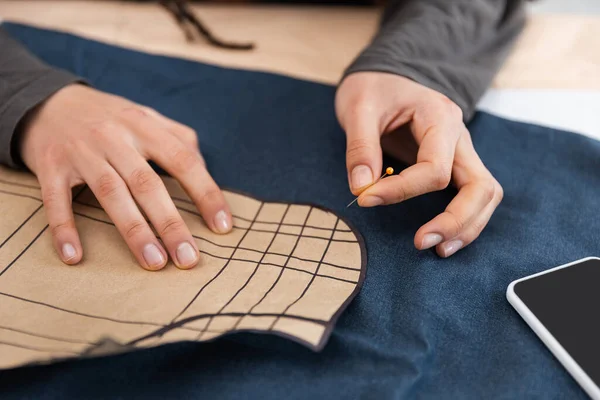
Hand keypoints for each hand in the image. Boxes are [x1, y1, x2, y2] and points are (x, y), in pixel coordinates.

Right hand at [20, 84, 232, 269]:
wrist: (45, 101)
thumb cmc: (108, 117)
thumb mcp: (146, 116)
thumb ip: (179, 138)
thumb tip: (206, 169)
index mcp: (144, 126)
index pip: (184, 161)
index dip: (206, 194)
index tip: (222, 227)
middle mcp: (114, 137)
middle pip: (148, 183)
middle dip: (170, 224)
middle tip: (188, 258)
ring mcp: (81, 151)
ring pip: (111, 193)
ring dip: (134, 230)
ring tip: (154, 262)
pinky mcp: (50, 166)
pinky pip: (57, 200)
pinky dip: (64, 228)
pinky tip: (75, 256)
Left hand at [336, 72, 502, 256]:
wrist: (383, 78)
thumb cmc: (372, 89)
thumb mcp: (358, 108)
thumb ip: (360, 147)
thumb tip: (361, 188)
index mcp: (440, 116)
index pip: (434, 168)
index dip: (401, 190)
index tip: (365, 199)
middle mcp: (459, 136)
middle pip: (480, 187)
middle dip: (455, 220)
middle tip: (421, 242)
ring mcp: (461, 151)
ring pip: (485, 194)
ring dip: (467, 225)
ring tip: (438, 249)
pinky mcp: (454, 164)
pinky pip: (472, 195)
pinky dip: (464, 219)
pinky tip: (443, 238)